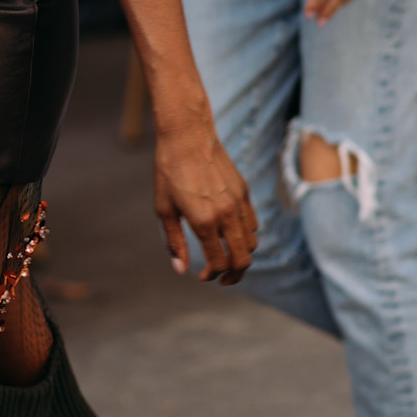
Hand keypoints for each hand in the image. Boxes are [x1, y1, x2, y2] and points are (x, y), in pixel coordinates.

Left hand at [153, 106, 256, 284]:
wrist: (187, 136)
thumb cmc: (169, 171)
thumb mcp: (163, 209)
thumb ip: (174, 242)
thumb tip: (181, 269)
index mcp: (204, 221)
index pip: (219, 263)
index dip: (211, 275)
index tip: (202, 277)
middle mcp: (226, 215)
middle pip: (243, 259)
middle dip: (234, 276)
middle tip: (222, 280)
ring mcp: (238, 203)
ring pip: (252, 243)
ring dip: (241, 256)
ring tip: (227, 259)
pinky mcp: (244, 192)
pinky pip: (253, 223)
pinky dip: (246, 236)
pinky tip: (230, 236)